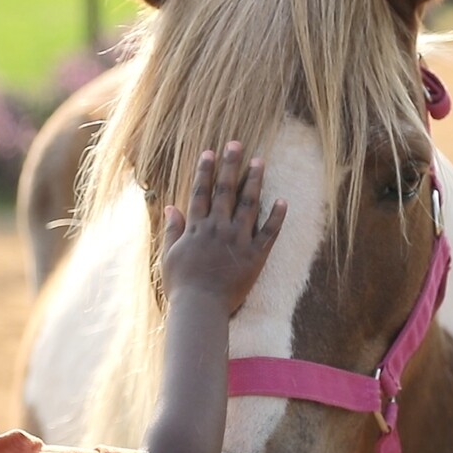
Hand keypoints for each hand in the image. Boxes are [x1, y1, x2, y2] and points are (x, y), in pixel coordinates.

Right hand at [160, 141, 287, 314]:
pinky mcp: (255, 256)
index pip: (201, 192)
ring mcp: (238, 241)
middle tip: (236, 144)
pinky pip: (268, 233)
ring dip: (254, 181)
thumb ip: (172, 230)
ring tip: (259, 161)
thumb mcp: (169, 256)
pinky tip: (283, 200)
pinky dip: (276, 217)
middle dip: (230, 165)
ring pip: (248, 204)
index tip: (209, 152)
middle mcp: (218, 228)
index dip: (205, 171)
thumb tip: (171, 207)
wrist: (201, 309)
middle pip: (225, 191)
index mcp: (197, 228)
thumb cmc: (182, 285)